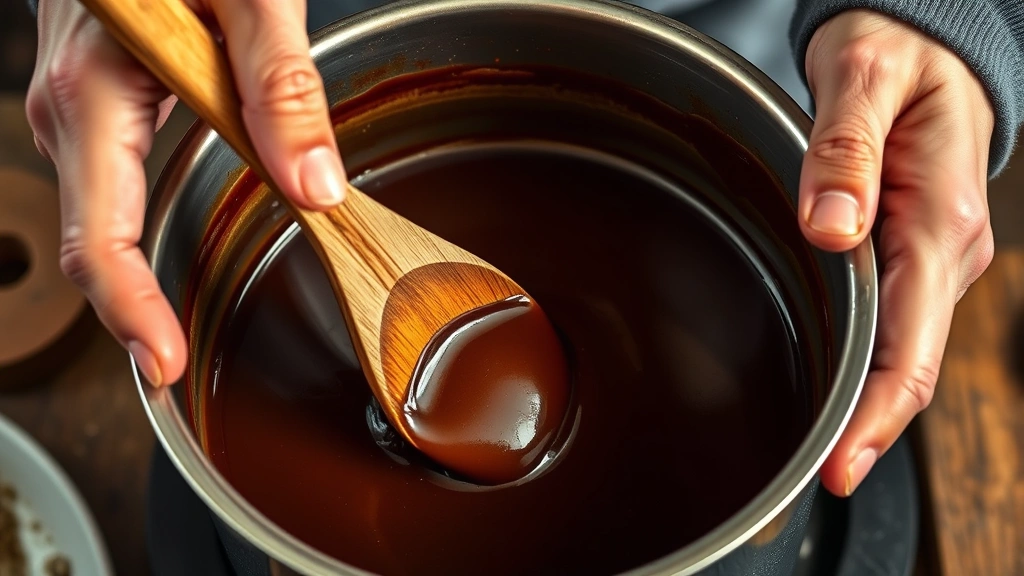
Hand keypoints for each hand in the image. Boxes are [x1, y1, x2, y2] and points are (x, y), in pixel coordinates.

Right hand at [26, 0, 345, 386]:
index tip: (163, 367)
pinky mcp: (96, 103)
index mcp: (97, 92)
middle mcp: (70, 110)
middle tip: (177, 372)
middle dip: (136, 314)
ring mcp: (76, 109)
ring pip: (102, 218)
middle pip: (96, 243)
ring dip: (138, 280)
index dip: (132, 313)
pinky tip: (170, 260)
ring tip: (176, 333)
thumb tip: (316, 189)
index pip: (101, 237)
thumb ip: (282, 86)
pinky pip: (111, 186)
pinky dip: (139, 234)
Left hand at [799, 10, 994, 495]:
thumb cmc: (897, 55)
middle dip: (867, 428)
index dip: (877, 414)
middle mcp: (945, 252)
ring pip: (900, 349)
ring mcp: (932, 259)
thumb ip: (843, 149)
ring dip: (864, 405)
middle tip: (818, 482)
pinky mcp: (913, 255)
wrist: (926, 45)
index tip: (840, 465)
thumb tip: (830, 229)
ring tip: (819, 454)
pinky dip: (865, 366)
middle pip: (909, 363)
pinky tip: (836, 394)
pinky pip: (891, 324)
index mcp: (938, 219)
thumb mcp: (864, 76)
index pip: (910, 343)